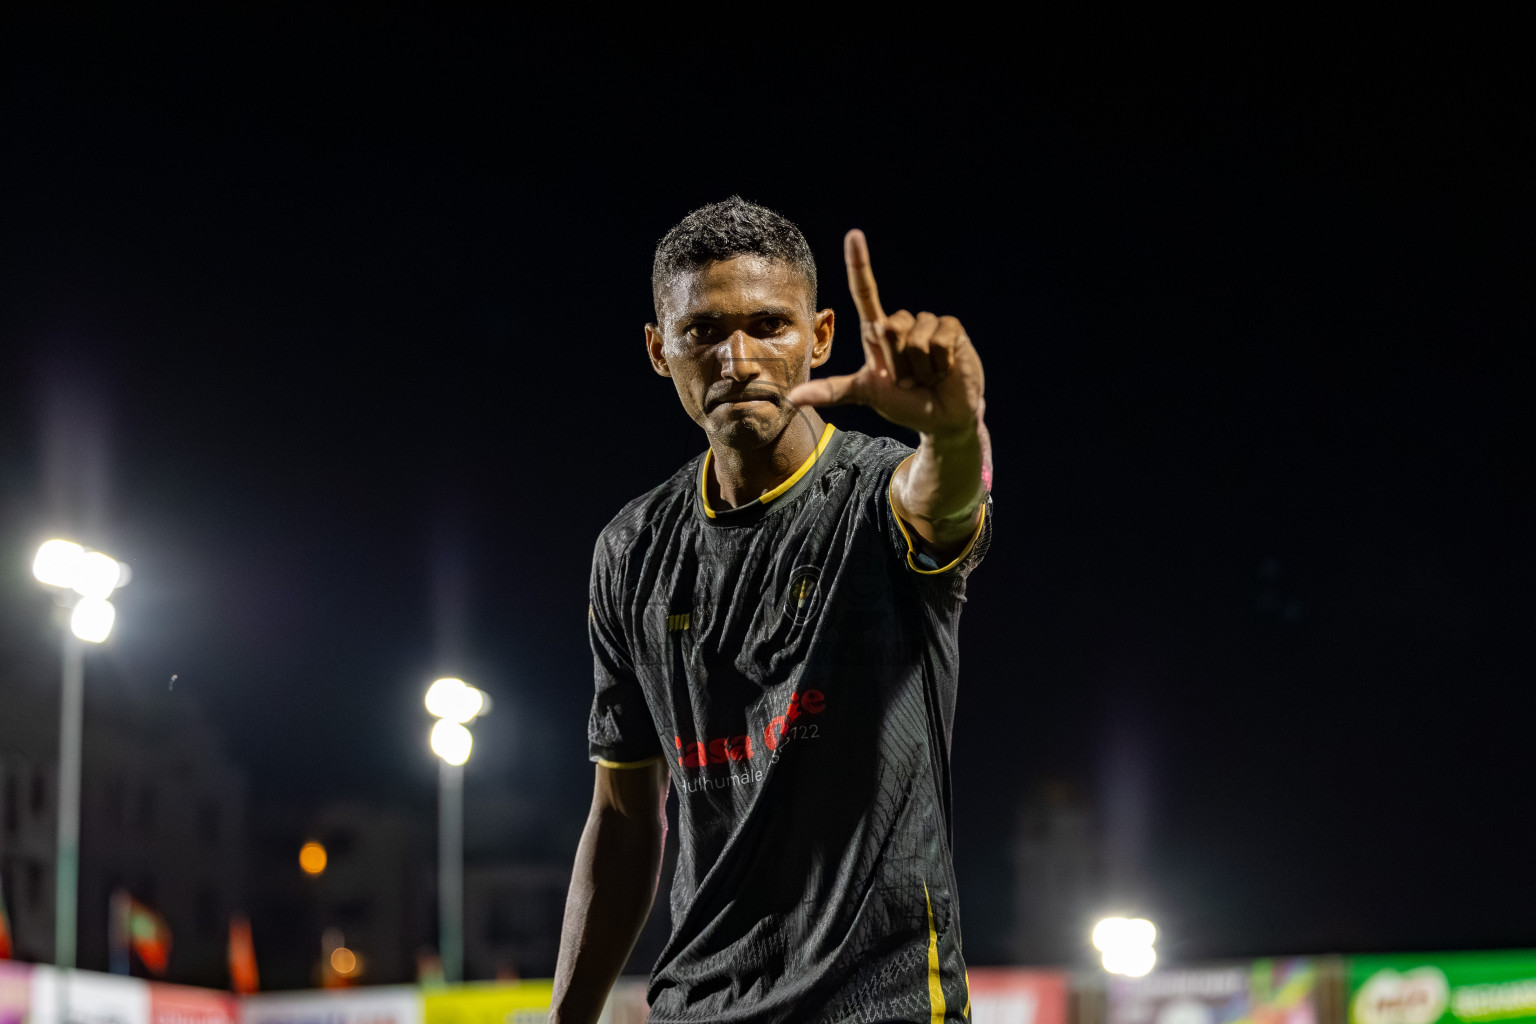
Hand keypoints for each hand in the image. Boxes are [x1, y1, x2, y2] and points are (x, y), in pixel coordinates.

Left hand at [786, 230, 984, 438]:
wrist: (942, 418)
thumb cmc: (902, 404)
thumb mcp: (866, 393)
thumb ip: (832, 392)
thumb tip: (792, 398)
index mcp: (877, 332)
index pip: (865, 292)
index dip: (859, 264)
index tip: (854, 235)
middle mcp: (900, 323)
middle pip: (889, 327)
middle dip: (897, 363)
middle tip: (907, 380)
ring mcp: (927, 324)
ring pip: (914, 337)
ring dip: (920, 368)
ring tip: (926, 376)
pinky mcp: (952, 329)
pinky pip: (939, 340)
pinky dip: (941, 363)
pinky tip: (945, 370)